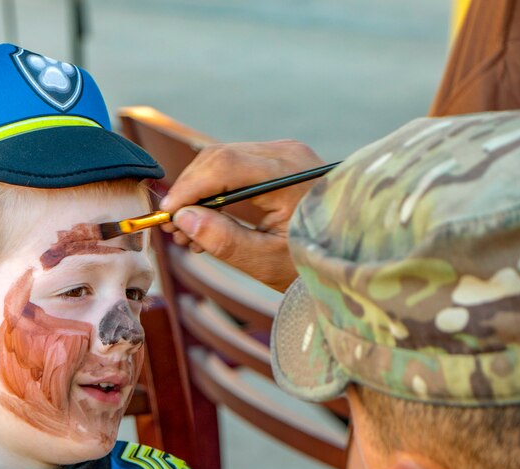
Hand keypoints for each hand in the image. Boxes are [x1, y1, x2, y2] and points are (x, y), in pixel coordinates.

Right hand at [158, 140, 325, 291]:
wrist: (351, 256)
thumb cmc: (314, 263)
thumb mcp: (267, 262)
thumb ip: (225, 241)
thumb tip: (184, 219)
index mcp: (289, 175)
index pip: (225, 166)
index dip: (189, 188)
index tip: (168, 216)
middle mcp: (287, 154)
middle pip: (219, 158)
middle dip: (189, 192)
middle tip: (172, 229)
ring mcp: (284, 154)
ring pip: (222, 160)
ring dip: (198, 192)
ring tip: (187, 232)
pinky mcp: (279, 162)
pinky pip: (235, 166)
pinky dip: (214, 190)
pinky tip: (207, 221)